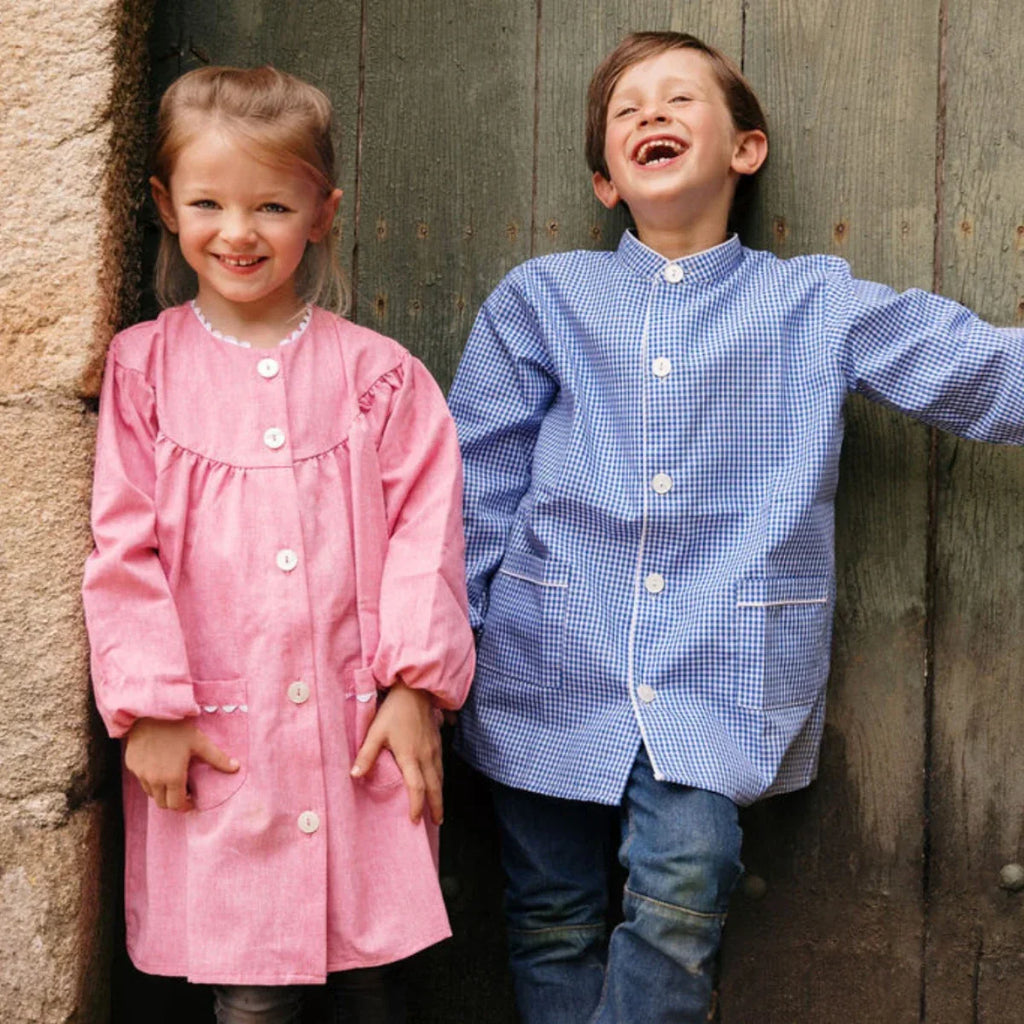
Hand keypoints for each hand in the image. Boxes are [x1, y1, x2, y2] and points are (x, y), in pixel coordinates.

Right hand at [124, 717, 237, 811]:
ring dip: (162, 791)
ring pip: (151, 793)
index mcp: (172, 778)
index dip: (185, 806)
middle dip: (174, 801)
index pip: (176, 805)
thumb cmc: (177, 727)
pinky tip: (160, 766)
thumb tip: (236, 767)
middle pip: (162, 803)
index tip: (191, 800)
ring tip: (173, 778)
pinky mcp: (132, 765)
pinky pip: (142, 779)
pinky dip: (151, 779)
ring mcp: (140, 774)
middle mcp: (154, 780)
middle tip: (184, 791)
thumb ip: (217, 758)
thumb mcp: (200, 742)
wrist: (150, 713)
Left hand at [351, 681, 443, 823]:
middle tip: (437, 822)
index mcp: (410, 756)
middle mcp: (426, 756)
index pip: (417, 788)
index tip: (414, 820)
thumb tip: (354, 775)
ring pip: (440, 777)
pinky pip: (441, 766)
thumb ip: (366, 754)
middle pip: (435, 787)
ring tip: (438, 808)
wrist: (415, 690)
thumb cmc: (394, 710)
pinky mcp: (438, 742)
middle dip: (436, 806)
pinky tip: (437, 782)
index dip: (416, 806)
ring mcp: (434, 749)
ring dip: (440, 794)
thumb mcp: (376, 731)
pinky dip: (441, 779)